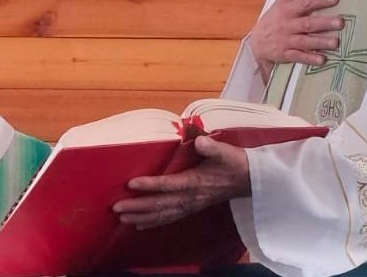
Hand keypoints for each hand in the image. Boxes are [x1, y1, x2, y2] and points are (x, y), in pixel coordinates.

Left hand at [113, 136, 250, 229]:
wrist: (249, 180)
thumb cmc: (234, 162)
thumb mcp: (225, 152)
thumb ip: (212, 147)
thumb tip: (200, 141)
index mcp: (196, 181)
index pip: (169, 185)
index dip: (150, 185)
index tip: (131, 183)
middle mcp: (190, 197)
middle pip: (160, 204)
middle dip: (138, 206)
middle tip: (117, 207)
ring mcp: (190, 205)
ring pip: (162, 214)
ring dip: (141, 216)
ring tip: (122, 218)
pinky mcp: (191, 208)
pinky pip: (170, 217)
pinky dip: (153, 222)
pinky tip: (139, 225)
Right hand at [248, 0, 343, 79]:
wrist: (257, 42)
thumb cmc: (274, 18)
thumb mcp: (282, 0)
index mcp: (287, 9)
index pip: (305, 3)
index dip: (320, 0)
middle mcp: (287, 25)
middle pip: (307, 24)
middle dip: (324, 23)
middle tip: (340, 22)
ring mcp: (287, 40)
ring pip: (305, 41)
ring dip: (320, 42)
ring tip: (336, 42)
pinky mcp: (286, 54)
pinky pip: (299, 57)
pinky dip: (310, 58)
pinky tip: (322, 60)